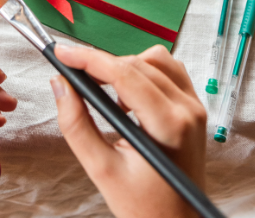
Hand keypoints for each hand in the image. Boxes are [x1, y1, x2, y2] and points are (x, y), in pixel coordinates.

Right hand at [50, 44, 206, 217]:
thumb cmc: (146, 206)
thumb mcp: (102, 170)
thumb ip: (76, 124)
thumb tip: (60, 84)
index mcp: (169, 125)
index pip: (124, 75)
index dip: (89, 59)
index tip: (62, 52)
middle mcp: (188, 109)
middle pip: (136, 63)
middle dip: (101, 63)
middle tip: (73, 73)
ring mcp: (194, 105)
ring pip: (154, 59)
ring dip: (124, 66)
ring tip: (105, 91)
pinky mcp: (193, 105)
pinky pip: (167, 69)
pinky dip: (143, 71)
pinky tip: (128, 94)